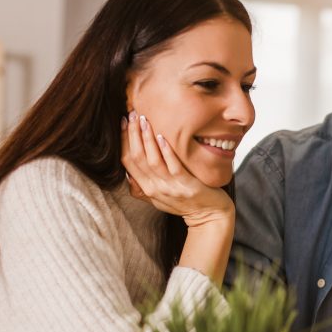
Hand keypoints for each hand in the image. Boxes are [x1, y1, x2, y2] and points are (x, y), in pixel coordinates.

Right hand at [121, 111, 232, 227]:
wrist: (209, 217)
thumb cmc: (184, 204)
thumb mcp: (158, 198)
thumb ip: (142, 187)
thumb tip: (127, 174)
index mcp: (146, 188)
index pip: (127, 162)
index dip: (123, 141)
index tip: (122, 121)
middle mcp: (155, 188)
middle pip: (136, 158)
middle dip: (131, 134)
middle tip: (131, 114)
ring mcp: (170, 187)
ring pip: (152, 161)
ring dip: (146, 139)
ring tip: (144, 120)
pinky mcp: (187, 186)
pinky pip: (173, 167)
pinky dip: (166, 152)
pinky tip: (162, 137)